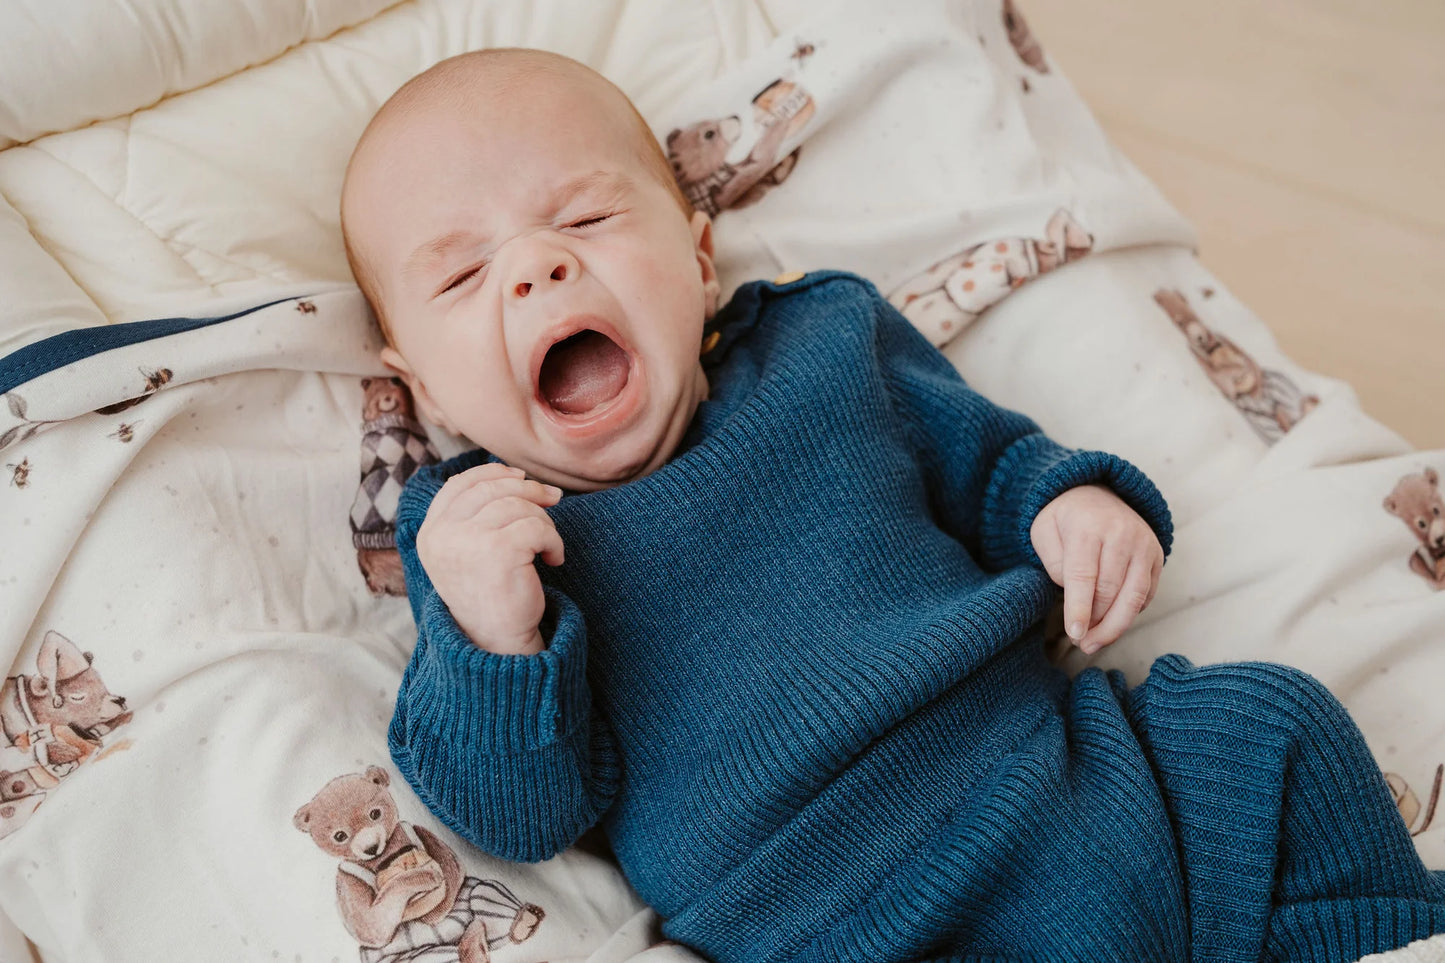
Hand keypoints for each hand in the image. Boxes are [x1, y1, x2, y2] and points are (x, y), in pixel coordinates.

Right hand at [415, 462, 564, 654]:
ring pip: (518, 505)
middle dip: (528, 489)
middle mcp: (442, 535)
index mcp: (430, 533)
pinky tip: (554, 559)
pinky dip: (554, 540)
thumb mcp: (468, 552)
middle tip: (553, 498)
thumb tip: (515, 475)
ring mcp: (467, 541)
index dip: (492, 473)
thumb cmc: (489, 594)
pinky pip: (537, 526)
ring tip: (547, 544)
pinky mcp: (498, 550)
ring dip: (543, 520)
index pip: (458, 485)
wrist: (498, 642)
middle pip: (492, 488)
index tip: (520, 477)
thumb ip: (474, 517)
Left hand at [1029, 484, 1163, 654]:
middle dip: (1096, 623)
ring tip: (1095, 643)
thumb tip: (1075, 597)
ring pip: (1134, 597)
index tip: (1075, 634)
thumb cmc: (1065, 519)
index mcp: (1088, 525)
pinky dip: (1129, 613)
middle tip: (1081, 642)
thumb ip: (1053, 564)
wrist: (1095, 494)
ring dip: (1115, 626)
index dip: (1079, 609)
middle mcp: (1122, 533)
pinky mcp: (1157, 556)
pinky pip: (1146, 594)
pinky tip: (1111, 622)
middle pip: (1111, 591)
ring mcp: (1144, 544)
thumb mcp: (1043, 532)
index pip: (1084, 576)